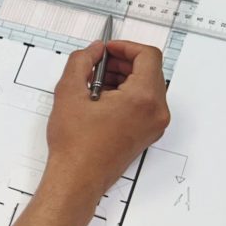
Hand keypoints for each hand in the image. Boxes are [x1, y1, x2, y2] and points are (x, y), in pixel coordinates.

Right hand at [44, 40, 169, 202]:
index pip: (148, 56)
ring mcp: (154, 125)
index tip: (106, 50)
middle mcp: (156, 112)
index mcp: (143, 99)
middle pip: (150, 71)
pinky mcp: (147, 133)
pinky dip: (126, 94)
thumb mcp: (69, 92)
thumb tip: (94, 51)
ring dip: (124, 78)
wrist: (77, 178)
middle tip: (97, 64)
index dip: (125, 47)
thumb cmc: (75, 144)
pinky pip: (144, 103)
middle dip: (123, 62)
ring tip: (94, 84)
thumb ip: (82, 61)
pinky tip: (100, 100)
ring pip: (147, 87)